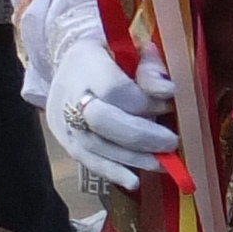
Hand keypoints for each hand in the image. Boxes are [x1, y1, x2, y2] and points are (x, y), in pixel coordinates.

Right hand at [45, 35, 175, 190]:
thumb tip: (168, 92)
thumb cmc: (111, 56)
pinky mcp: (63, 139)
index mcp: (86, 61)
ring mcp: (62, 118)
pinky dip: (112, 172)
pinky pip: (86, 160)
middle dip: (140, 135)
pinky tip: (133, 182)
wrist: (71, 65)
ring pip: (95, 145)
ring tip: (162, 163)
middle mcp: (69, 91)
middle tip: (170, 142)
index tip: (168, 105)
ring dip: (132, 158)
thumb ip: (151, 68)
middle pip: (101, 120)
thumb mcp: (133, 49)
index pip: (114, 90)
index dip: (144, 103)